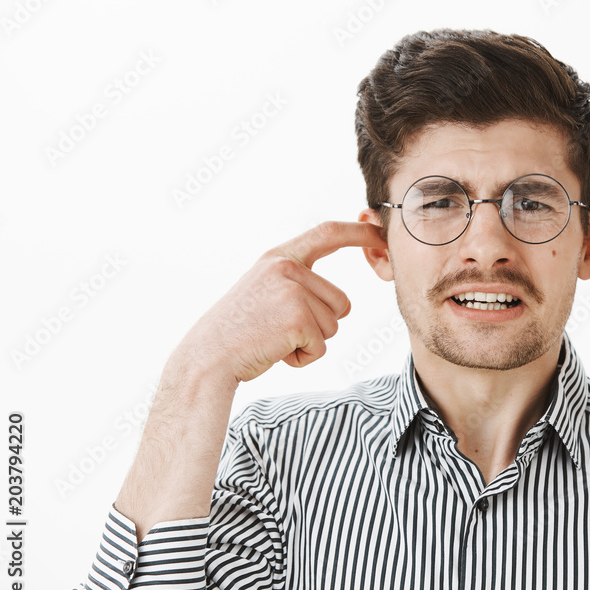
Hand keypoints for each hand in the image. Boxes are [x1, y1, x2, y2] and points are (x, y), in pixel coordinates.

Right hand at [174, 221, 386, 383]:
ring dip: (310, 342)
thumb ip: (298, 283)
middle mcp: (286, 268)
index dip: (358, 232)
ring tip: (274, 338)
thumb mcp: (266, 291)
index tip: (381, 234)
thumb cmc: (240, 330)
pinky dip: (303, 358)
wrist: (208, 357)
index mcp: (279, 257)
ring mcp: (292, 291)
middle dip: (320, 325)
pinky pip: (322, 346)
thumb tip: (343, 300)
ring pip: (334, 325)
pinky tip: (275, 351)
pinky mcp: (297, 319)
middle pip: (341, 302)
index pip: (327, 233)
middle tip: (278, 329)